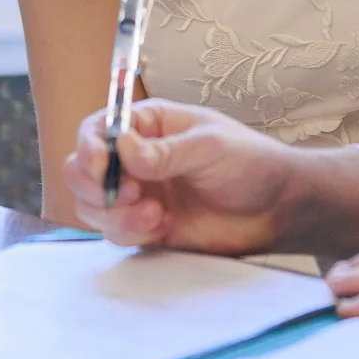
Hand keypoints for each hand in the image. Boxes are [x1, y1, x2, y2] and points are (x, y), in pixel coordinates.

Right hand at [61, 100, 296, 254]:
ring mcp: (139, 194)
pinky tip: (162, 226)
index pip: (97, 129)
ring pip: (93, 205)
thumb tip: (122, 149)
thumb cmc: (251, 164)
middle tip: (132, 194)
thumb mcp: (211, 147)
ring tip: (156, 214)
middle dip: (95, 186)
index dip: (89, 148)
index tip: (102, 168)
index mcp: (149, 125)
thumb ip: (165, 151)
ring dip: (114, 214)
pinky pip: (114, 233)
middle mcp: (136, 159)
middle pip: (81, 170)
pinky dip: (128, 232)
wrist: (277, 210)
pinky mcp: (146, 227)